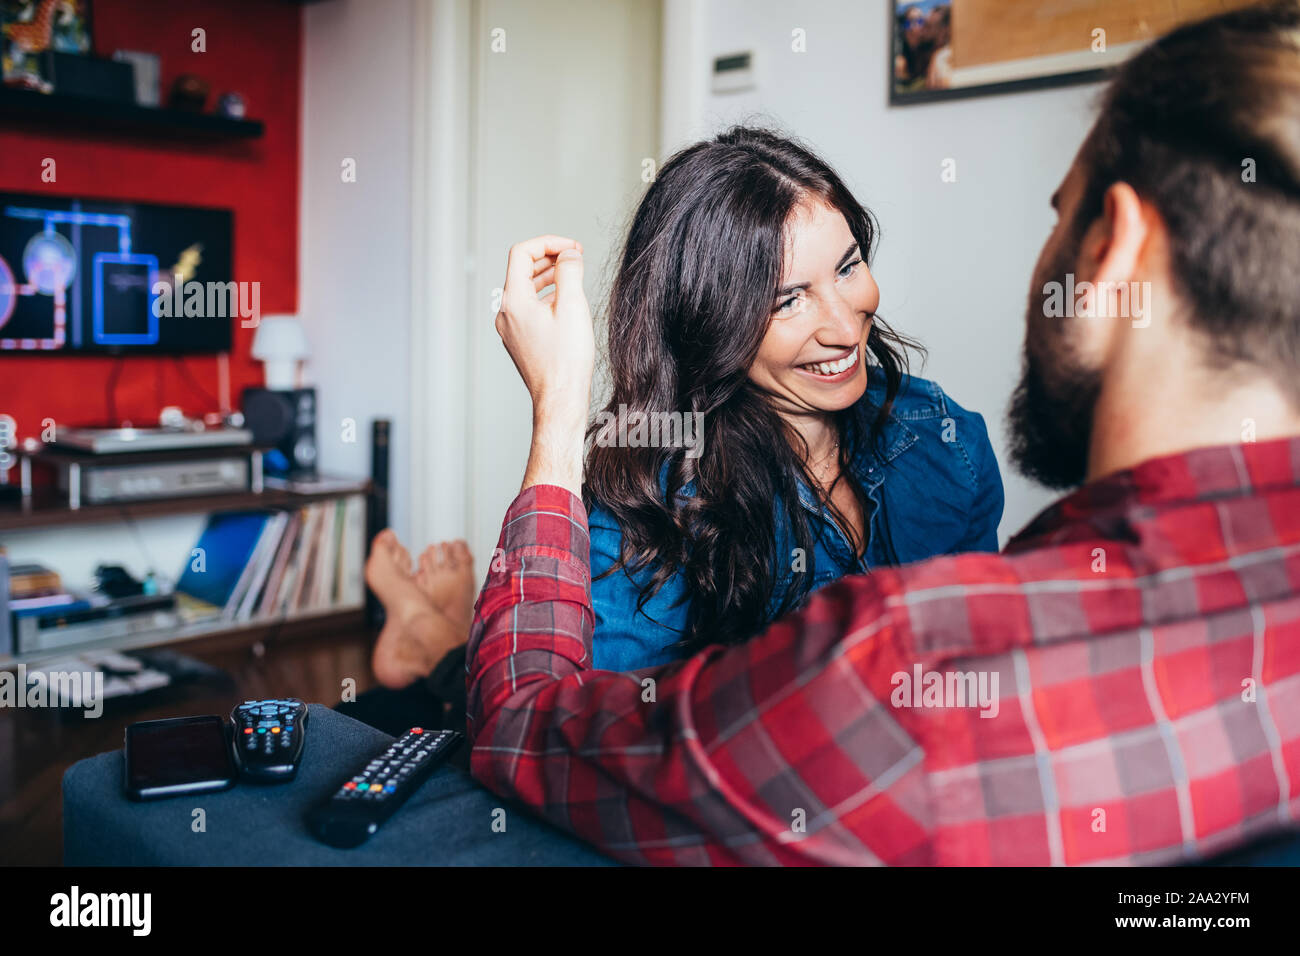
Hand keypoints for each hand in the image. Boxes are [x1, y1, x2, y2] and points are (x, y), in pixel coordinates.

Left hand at [494, 235, 593, 429]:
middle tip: (575, 257)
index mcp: (514, 301)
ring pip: (525, 289)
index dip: (549, 243)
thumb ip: (569, 272)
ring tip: (572, 274)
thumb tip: (569, 254)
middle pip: (522, 269)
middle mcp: (505, 313)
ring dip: (548, 276)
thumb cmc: (566, 361)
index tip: (572, 249)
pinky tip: (564, 301)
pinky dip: (544, 296)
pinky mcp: (518, 340)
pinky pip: (527, 308)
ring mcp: (510, 328)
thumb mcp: (573, 307)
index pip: (522, 254)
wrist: (560, 399)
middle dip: (549, 258)